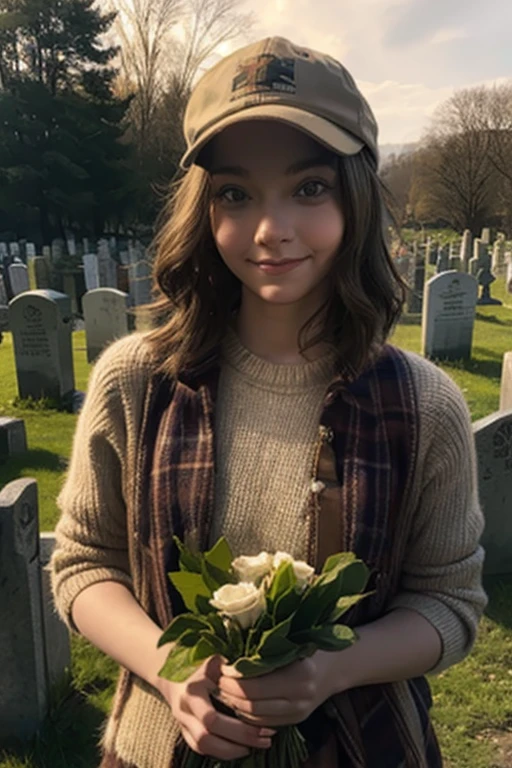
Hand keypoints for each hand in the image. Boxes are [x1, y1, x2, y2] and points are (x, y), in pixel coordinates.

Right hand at [157, 655, 275, 759]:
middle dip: (238, 743)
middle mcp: (184, 709)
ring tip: (254, 747)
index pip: (211, 719)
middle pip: (207, 738)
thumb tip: (258, 672)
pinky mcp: (184, 731)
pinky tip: (240, 747)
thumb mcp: (215, 660)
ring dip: (230, 752)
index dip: (239, 729)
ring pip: (202, 747)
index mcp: (192, 691)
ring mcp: (182, 722)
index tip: (263, 728)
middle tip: (265, 741)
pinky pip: (200, 748)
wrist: (172, 670)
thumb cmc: (201, 662)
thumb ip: (232, 668)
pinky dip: (220, 752)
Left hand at [216, 651, 335, 727]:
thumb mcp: (290, 641)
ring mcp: (298, 712)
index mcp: (299, 674)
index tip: (221, 667)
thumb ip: (265, 647)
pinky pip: (263, 723)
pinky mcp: (295, 720)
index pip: (255, 685)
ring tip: (224, 690)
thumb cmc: (309, 645)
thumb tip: (231, 647)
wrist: (335, 666)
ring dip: (235, 705)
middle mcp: (300, 697)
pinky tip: (238, 701)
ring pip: (256, 717)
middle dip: (230, 693)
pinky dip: (246, 714)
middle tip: (217, 680)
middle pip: (253, 704)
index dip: (233, 678)